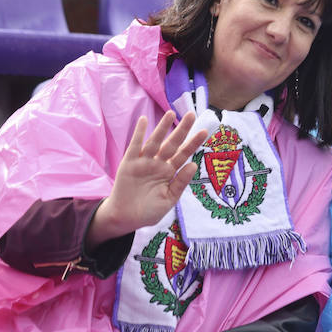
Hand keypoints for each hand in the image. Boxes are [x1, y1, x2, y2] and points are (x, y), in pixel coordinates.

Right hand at [88, 112, 207, 248]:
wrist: (126, 219)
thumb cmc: (148, 211)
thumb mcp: (169, 199)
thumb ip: (180, 182)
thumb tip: (194, 165)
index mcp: (169, 172)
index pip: (184, 154)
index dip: (194, 143)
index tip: (205, 131)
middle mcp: (158, 164)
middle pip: (172, 143)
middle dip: (181, 129)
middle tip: (191, 114)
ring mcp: (144, 162)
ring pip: (155, 141)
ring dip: (162, 127)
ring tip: (170, 113)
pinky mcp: (129, 163)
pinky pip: (135, 146)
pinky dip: (139, 133)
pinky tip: (143, 120)